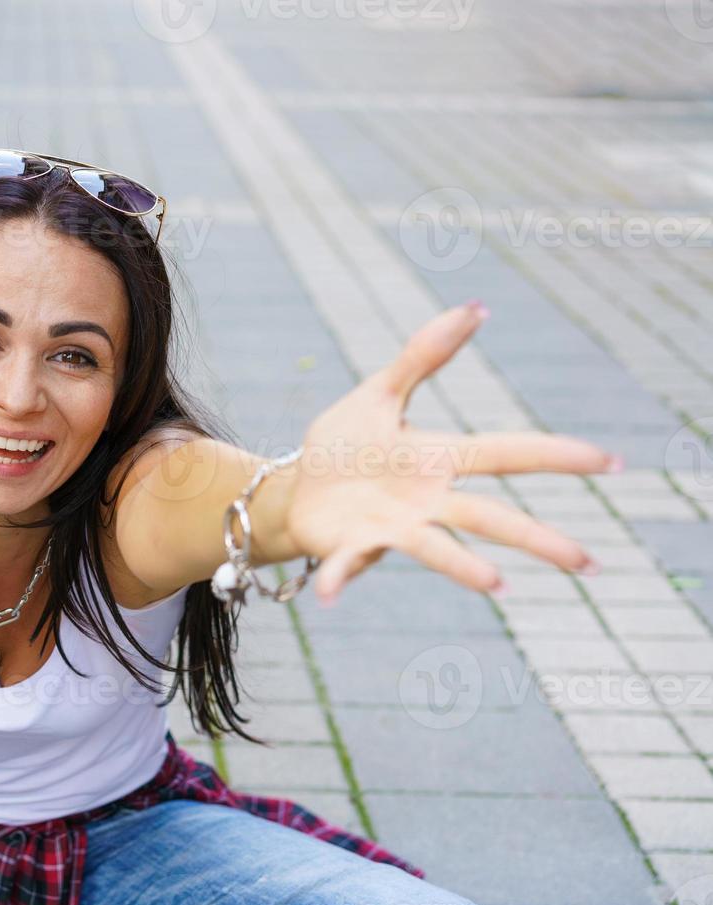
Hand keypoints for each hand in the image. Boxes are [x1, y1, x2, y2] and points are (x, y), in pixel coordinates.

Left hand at [283, 301, 619, 605]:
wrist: (296, 489)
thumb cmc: (346, 445)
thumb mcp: (380, 393)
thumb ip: (423, 355)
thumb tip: (475, 307)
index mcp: (438, 460)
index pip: (507, 455)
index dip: (556, 456)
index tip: (609, 461)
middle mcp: (426, 501)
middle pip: (490, 517)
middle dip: (538, 538)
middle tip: (588, 563)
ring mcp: (391, 528)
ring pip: (436, 550)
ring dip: (464, 568)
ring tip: (497, 584)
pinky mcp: (350, 546)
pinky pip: (346, 564)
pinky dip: (341, 578)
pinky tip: (330, 596)